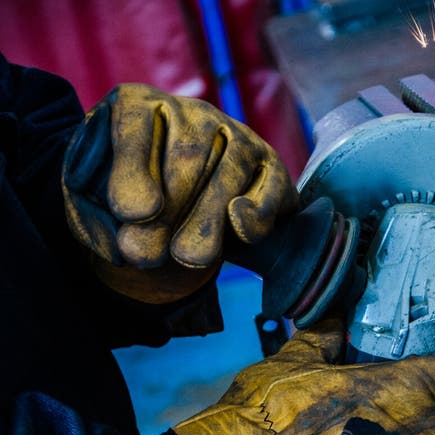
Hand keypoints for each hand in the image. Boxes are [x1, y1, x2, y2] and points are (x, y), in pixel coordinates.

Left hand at [62, 84, 297, 301]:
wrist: (173, 225)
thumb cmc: (127, 209)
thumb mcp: (94, 209)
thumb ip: (97, 216)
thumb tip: (137, 220)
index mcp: (138, 106)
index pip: (135, 125)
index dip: (133, 168)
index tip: (133, 214)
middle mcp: (192, 113)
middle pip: (187, 155)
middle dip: (168, 212)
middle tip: (146, 255)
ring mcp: (237, 137)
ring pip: (229, 172)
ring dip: (207, 220)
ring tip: (187, 257)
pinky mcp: (269, 169)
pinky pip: (269, 188)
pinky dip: (257, 209)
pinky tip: (237, 226)